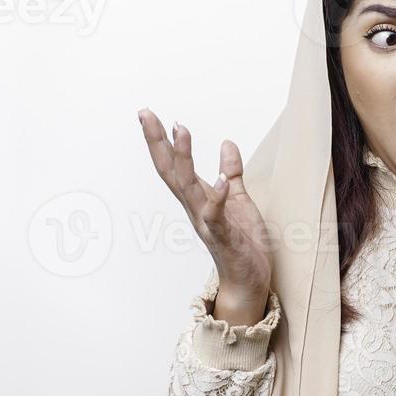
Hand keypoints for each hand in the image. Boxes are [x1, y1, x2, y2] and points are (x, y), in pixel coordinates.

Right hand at [137, 109, 272, 321]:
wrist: (249, 281)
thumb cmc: (242, 244)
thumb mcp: (239, 201)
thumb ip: (231, 173)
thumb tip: (227, 143)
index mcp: (197, 199)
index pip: (174, 165)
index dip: (162, 140)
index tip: (149, 114)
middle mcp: (195, 209)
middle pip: (171, 171)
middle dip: (158, 142)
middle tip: (146, 114)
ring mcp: (207, 223)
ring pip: (188, 188)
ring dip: (184, 159)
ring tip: (181, 130)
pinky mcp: (224, 238)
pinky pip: (217, 216)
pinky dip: (217, 198)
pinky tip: (219, 180)